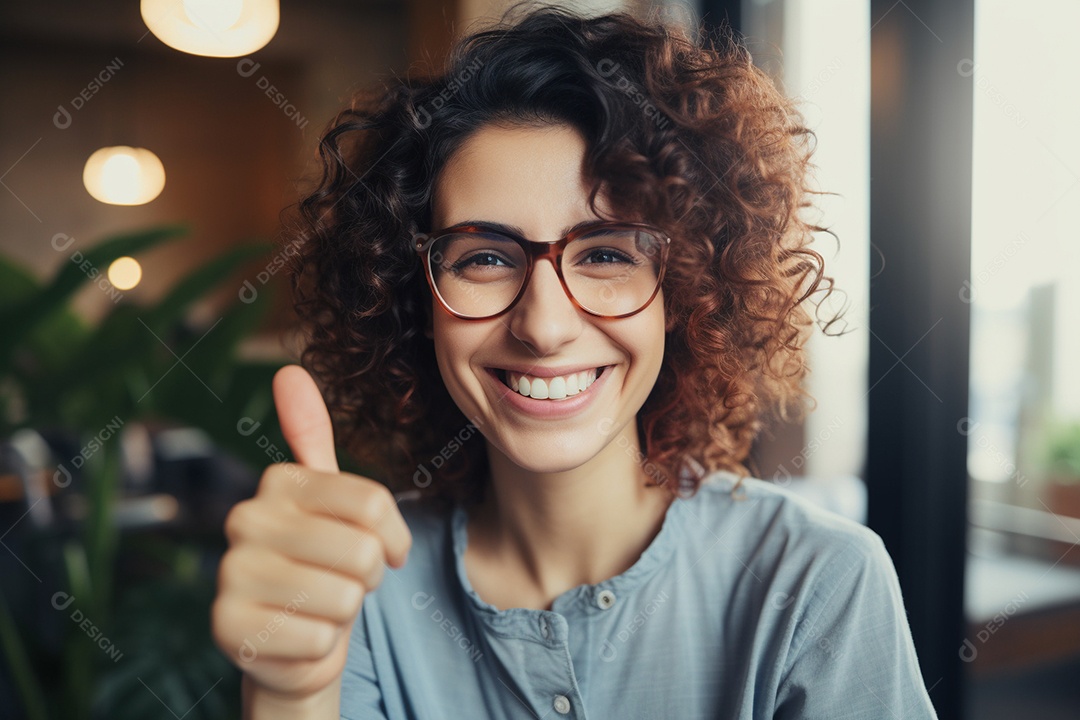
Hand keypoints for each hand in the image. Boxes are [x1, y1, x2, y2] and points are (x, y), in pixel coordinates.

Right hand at [212, 365, 411, 704]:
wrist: (289, 642)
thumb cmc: (321, 565)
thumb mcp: (326, 500)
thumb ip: (311, 436)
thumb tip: (288, 370)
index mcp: (279, 482)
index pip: (374, 505)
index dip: (395, 539)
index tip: (385, 550)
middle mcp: (245, 519)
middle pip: (363, 551)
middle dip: (368, 577)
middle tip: (342, 581)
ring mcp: (231, 573)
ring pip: (345, 597)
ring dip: (344, 611)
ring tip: (318, 605)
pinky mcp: (229, 628)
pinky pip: (320, 638)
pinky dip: (321, 646)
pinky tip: (297, 635)